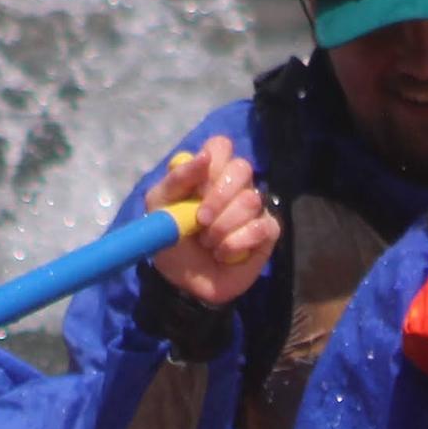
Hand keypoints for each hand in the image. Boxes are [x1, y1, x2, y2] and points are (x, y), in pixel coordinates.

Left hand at [150, 137, 281, 306]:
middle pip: (242, 168)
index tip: (199, 185)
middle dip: (218, 197)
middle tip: (200, 220)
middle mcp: (234, 185)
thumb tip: (203, 157)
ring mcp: (254, 208)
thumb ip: (177, 179)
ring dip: (222, 227)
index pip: (221, 146)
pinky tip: (224, 254)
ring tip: (208, 243)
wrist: (182, 282)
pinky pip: (261, 227)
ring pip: (250, 201)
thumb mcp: (159, 207)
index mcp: (208, 173)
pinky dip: (236, 244)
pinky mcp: (267, 232)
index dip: (214, 161)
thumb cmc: (172, 240)